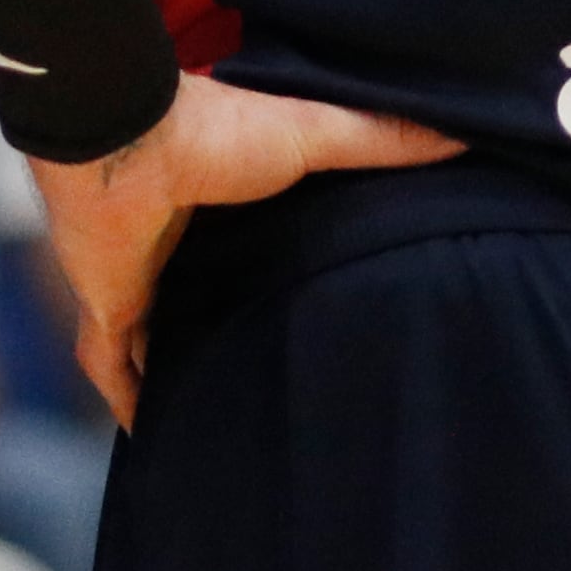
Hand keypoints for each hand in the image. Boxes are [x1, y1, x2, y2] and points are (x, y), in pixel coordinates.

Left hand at [26, 73, 457, 427]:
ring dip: (185, 367)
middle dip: (233, 328)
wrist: (127, 141)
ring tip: (227, 414)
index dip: (276, 269)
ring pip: (162, 338)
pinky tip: (153, 437)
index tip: (318, 298)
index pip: (248, 246)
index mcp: (220, 202)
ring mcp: (138, 280)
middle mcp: (177, 244)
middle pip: (207, 297)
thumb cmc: (216, 133)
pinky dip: (130, 402)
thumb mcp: (314, 134)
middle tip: (282, 373)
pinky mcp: (109, 310)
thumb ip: (378, 140)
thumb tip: (461, 135)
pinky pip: (112, 369)